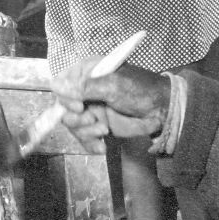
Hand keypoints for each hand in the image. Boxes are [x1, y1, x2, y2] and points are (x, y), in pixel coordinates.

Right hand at [50, 60, 169, 153]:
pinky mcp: (97, 125)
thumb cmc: (140, 90)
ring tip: (104, 130)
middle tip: (93, 120)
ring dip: (86, 132)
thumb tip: (58, 87)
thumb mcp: (113, 85)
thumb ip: (86, 87)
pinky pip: (83, 138)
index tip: (79, 107)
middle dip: (77, 119)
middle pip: (63, 108)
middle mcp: (85, 91)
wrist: (160, 110)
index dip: (65, 97)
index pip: (60, 84)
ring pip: (72, 125)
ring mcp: (91, 109)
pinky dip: (91, 144)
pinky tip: (102, 146)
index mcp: (87, 73)